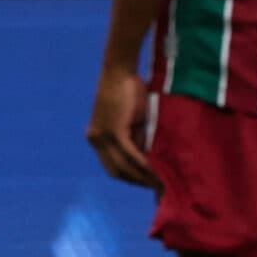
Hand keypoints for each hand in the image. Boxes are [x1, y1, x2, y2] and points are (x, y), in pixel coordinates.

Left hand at [86, 61, 155, 186]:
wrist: (119, 68)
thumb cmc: (128, 87)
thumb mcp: (131, 118)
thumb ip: (137, 136)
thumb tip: (151, 155)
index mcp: (96, 136)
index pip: (112, 166)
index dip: (130, 177)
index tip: (148, 182)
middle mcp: (95, 139)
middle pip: (116, 171)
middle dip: (137, 182)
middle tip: (157, 188)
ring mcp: (103, 136)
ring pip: (123, 165)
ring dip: (142, 176)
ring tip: (161, 183)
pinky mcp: (114, 130)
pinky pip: (130, 153)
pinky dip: (143, 163)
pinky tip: (156, 170)